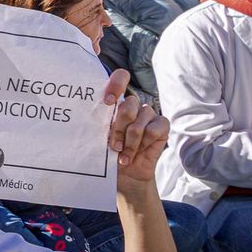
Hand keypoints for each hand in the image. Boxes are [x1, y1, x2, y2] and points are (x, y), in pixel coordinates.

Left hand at [102, 69, 170, 195]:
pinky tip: (138, 153)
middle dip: (119, 129)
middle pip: (128, 105)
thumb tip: (90, 113)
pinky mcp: (161, 125)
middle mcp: (133, 105)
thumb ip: (101, 121)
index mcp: (116, 102)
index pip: (120, 78)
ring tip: (124, 154)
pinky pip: (153, 129)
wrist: (124, 174)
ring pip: (139, 121)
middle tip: (113, 145)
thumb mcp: (100, 136)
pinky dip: (144, 143)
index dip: (116, 85)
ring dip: (130, 142)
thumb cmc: (108, 153)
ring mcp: (148, 114)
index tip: (107, 101)